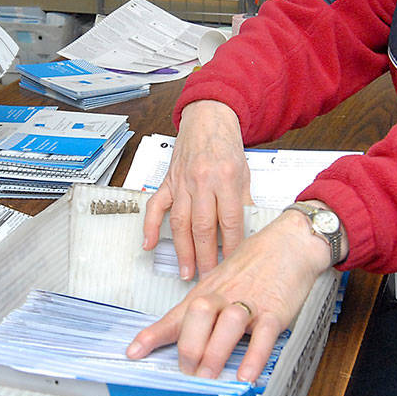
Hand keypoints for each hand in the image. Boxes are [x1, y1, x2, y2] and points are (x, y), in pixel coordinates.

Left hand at [127, 209, 332, 381]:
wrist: (292, 241)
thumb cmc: (256, 262)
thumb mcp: (223, 280)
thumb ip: (205, 306)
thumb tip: (187, 334)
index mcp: (208, 291)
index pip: (176, 315)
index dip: (153, 334)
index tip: (133, 352)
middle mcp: (224, 296)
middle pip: (196, 316)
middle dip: (188, 347)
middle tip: (186, 372)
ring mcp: (250, 302)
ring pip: (226, 324)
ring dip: (215, 352)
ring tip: (208, 376)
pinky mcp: (275, 311)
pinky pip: (263, 335)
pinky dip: (254, 357)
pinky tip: (246, 375)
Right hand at [141, 100, 252, 278]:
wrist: (208, 118)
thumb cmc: (226, 145)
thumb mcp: (244, 173)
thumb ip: (244, 202)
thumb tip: (247, 231)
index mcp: (225, 178)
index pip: (231, 220)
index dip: (232, 245)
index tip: (234, 263)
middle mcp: (202, 181)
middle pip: (204, 226)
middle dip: (207, 256)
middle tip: (209, 277)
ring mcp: (181, 182)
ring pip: (180, 221)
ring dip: (183, 249)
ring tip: (187, 271)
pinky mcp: (168, 181)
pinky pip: (155, 206)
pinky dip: (149, 226)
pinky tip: (149, 244)